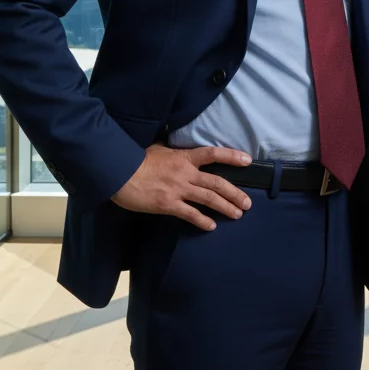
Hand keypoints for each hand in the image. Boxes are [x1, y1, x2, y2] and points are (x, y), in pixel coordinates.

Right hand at [111, 144, 252, 230]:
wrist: (121, 173)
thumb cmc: (138, 159)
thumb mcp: (159, 147)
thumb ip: (173, 149)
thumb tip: (177, 143)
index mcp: (184, 157)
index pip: (213, 154)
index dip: (231, 156)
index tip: (248, 161)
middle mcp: (186, 173)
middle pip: (217, 182)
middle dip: (235, 193)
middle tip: (247, 203)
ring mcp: (179, 189)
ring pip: (209, 199)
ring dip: (226, 207)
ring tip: (237, 214)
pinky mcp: (169, 205)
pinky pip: (190, 214)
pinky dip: (203, 221)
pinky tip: (212, 226)